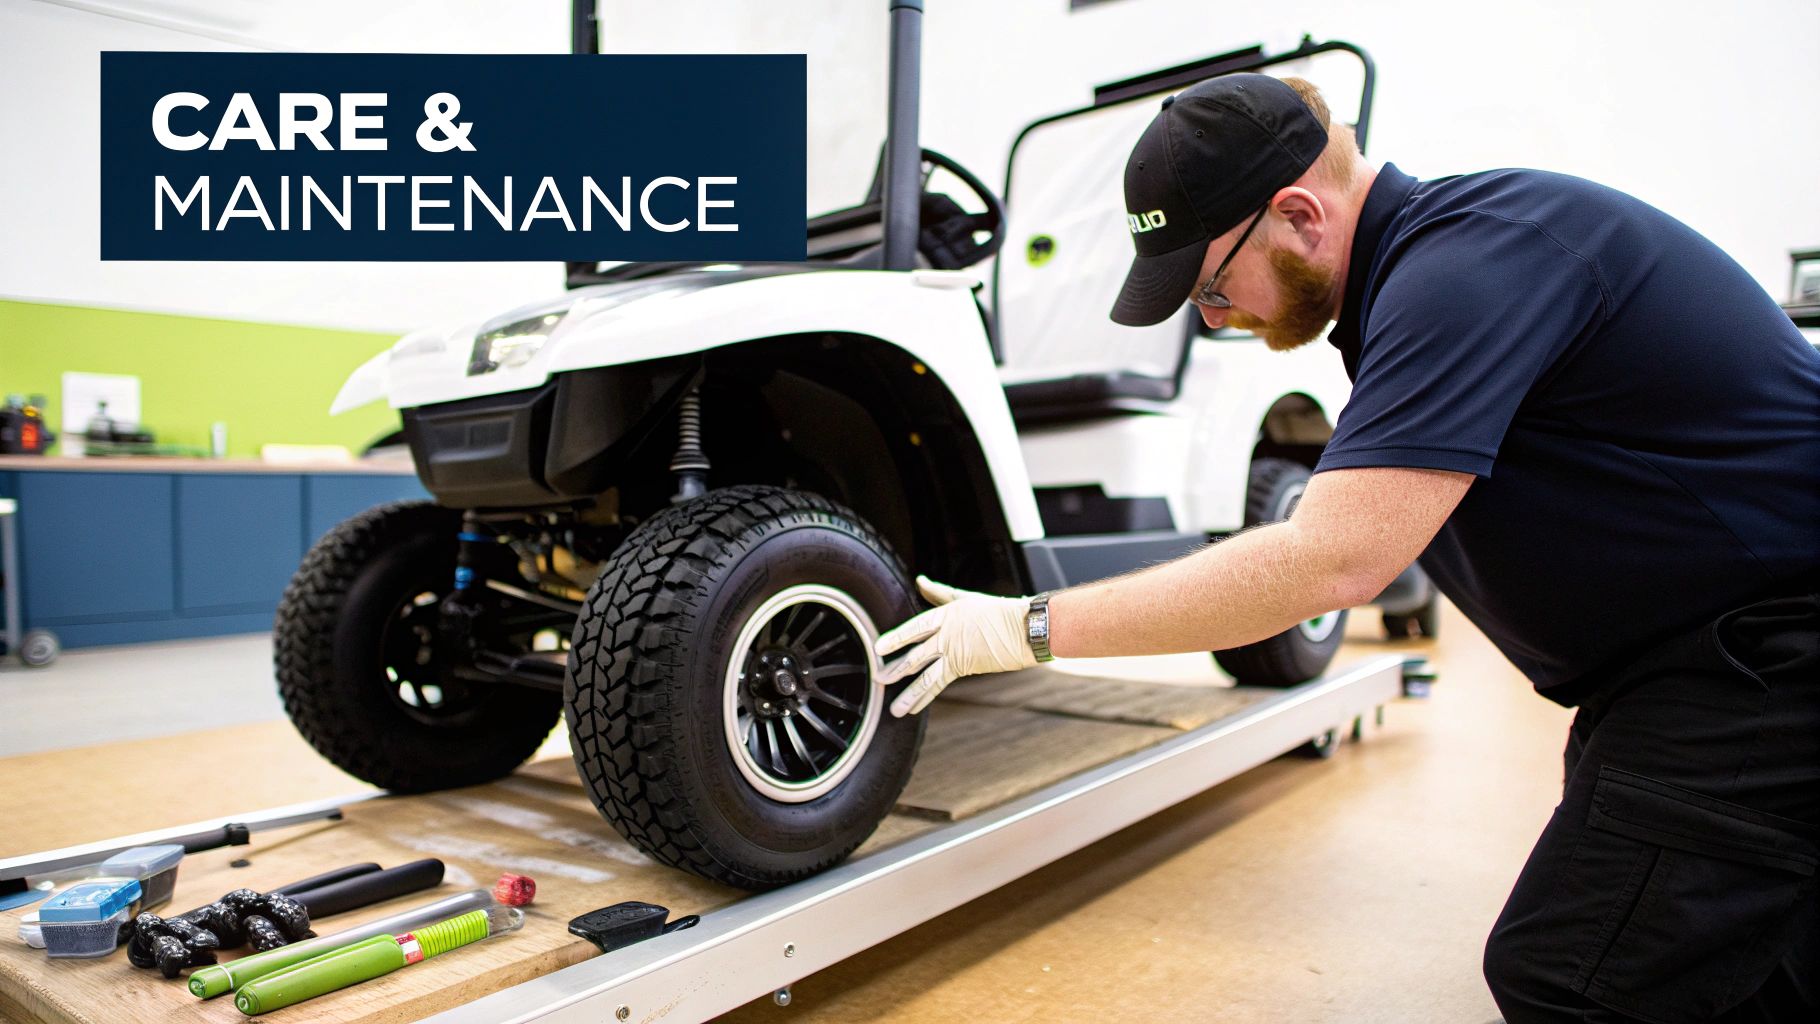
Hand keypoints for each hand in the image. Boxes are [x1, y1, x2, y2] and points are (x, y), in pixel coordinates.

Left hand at [876, 576, 1036, 716]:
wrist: (1024, 627)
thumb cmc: (1001, 611)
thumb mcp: (966, 599)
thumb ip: (940, 593)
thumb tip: (920, 580)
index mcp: (945, 613)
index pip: (914, 627)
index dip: (896, 638)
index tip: (878, 648)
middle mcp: (945, 631)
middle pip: (914, 651)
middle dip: (894, 667)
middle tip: (878, 677)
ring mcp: (953, 649)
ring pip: (923, 672)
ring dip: (907, 691)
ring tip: (893, 708)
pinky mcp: (962, 665)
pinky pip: (938, 683)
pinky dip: (924, 697)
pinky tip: (913, 709)